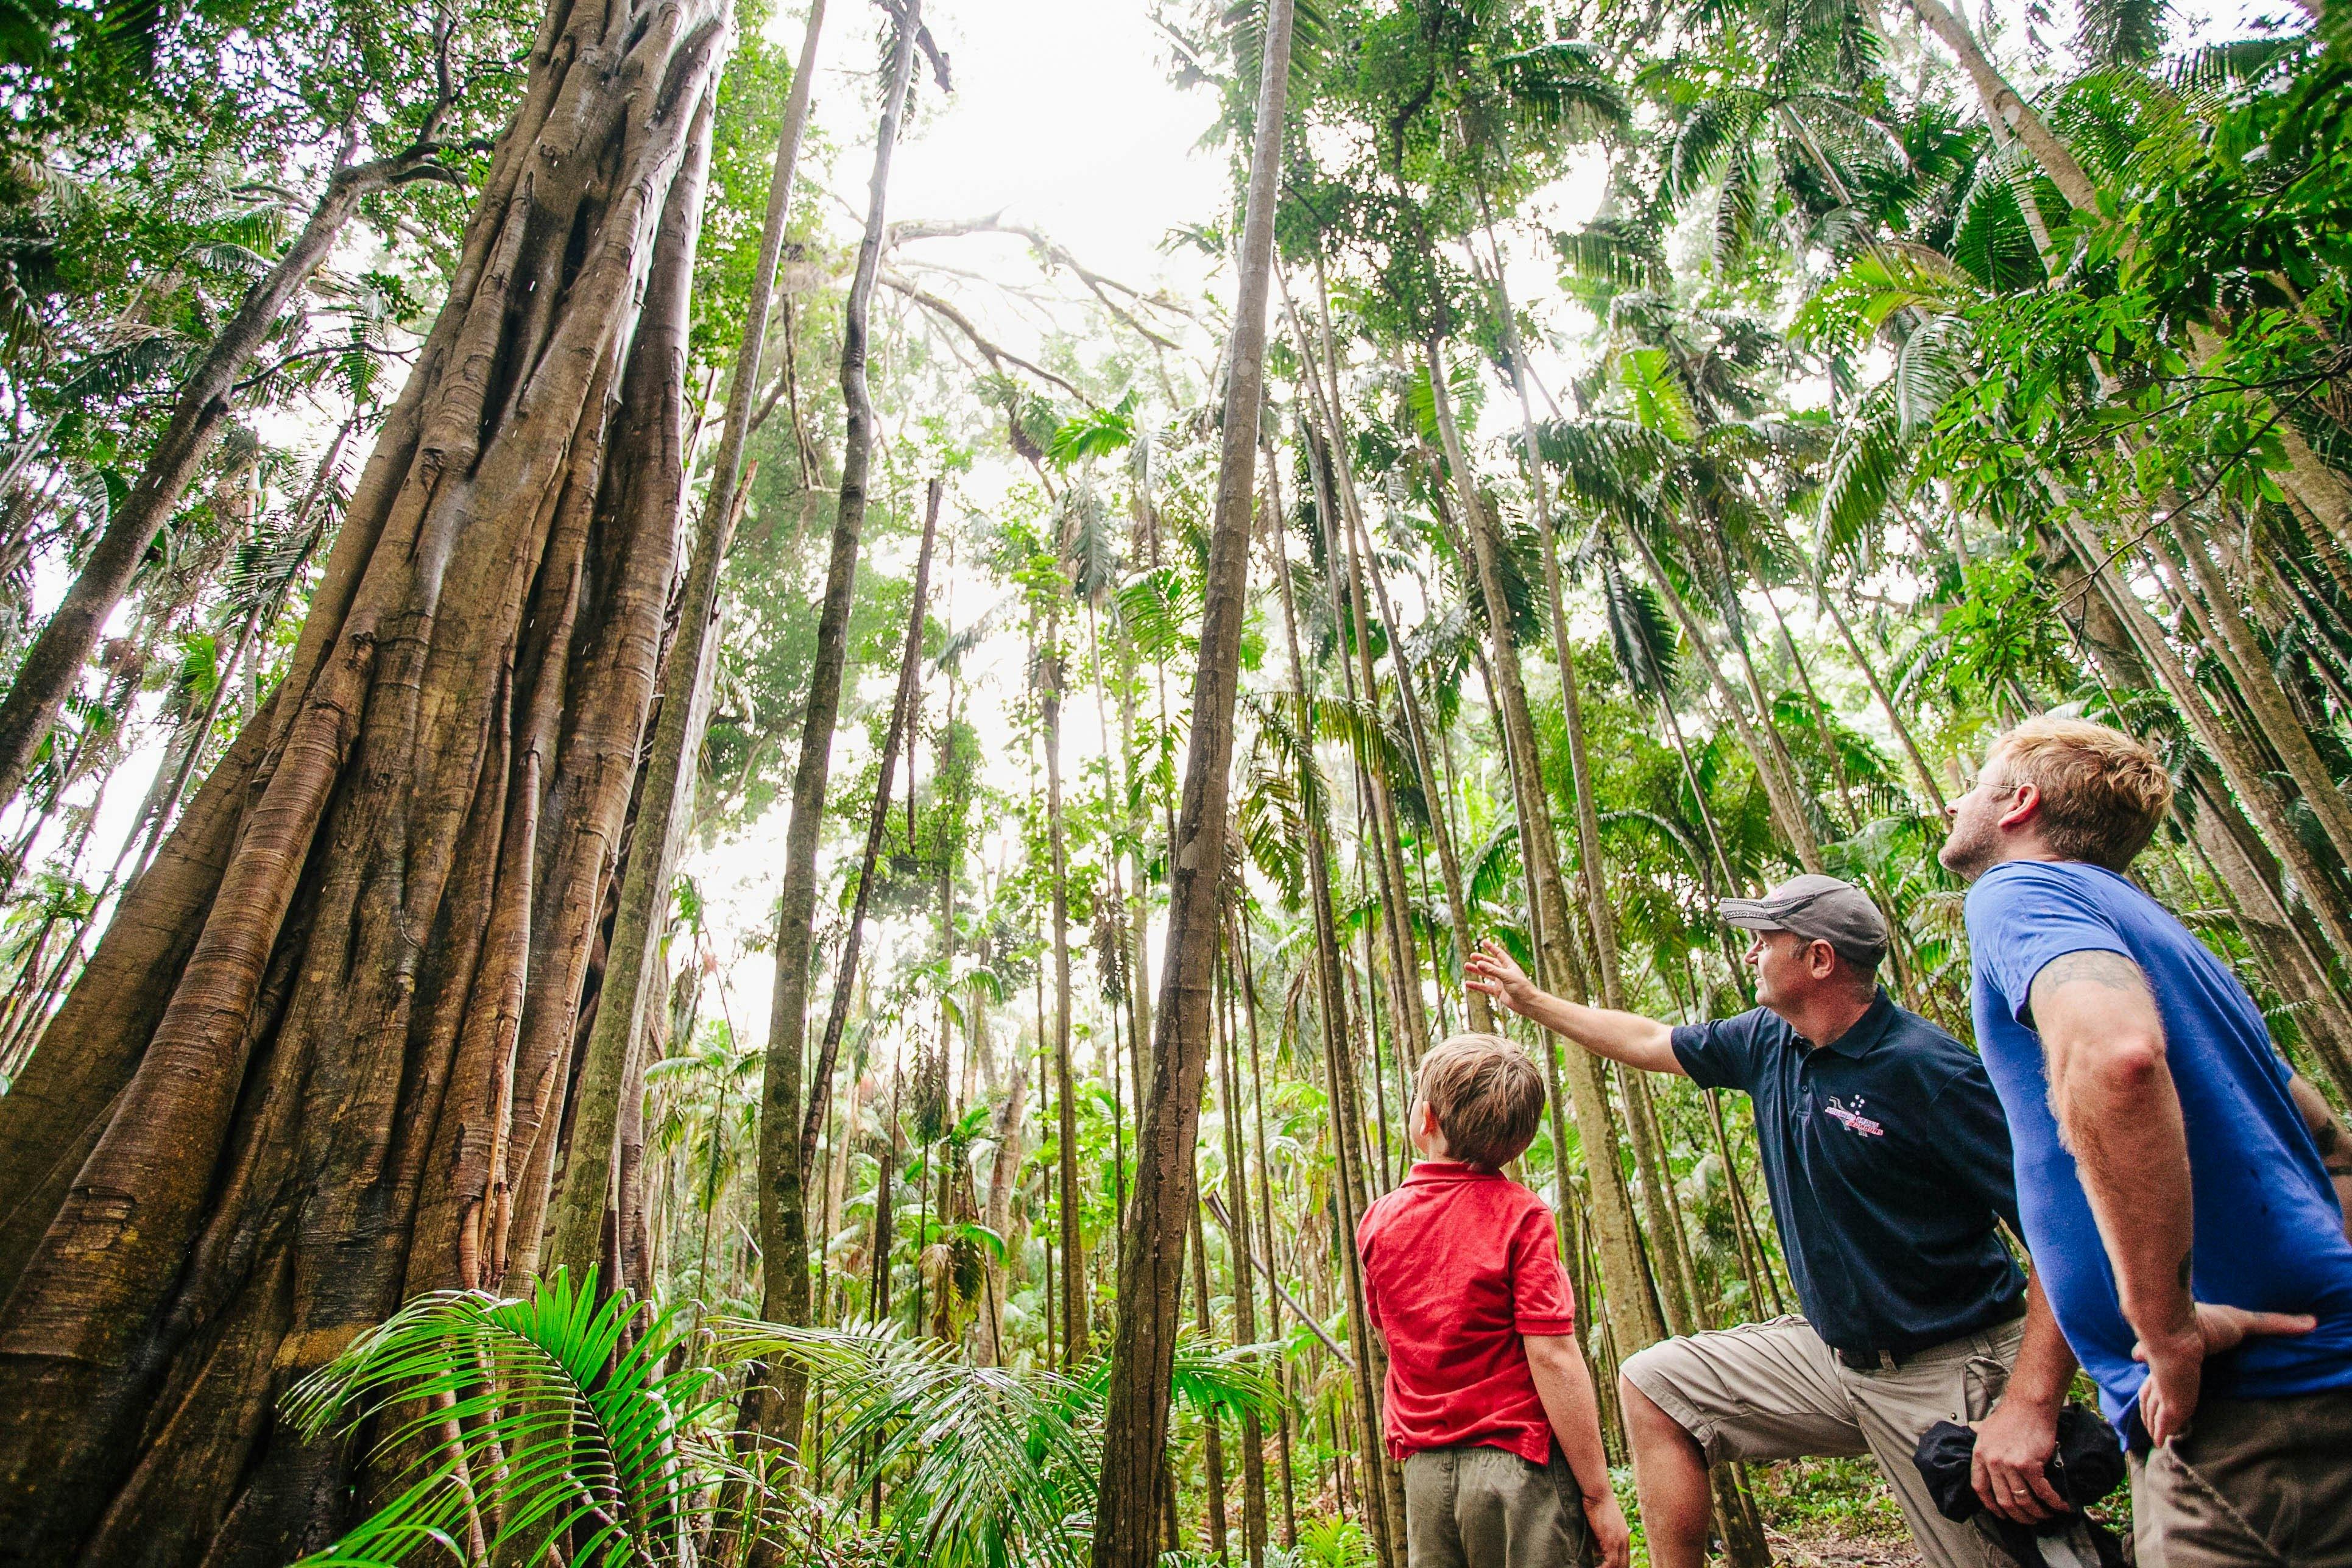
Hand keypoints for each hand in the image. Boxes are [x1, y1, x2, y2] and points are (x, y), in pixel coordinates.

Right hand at [1465, 938, 1535, 1013]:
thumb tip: (1479, 963)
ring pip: (1486, 974)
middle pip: (1491, 963)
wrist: (1527, 1003)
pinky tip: (1468, 983)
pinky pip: (1485, 987)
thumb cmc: (1521, 988)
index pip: (1499, 954)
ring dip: (1477, 970)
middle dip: (1482, 959)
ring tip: (1466, 966)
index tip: (1483, 942)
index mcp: (1509, 966)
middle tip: (1472, 955)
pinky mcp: (1498, 992)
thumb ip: (1492, 970)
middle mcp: (1504, 973)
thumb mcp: (1506, 977)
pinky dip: (1477, 985)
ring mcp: (1501, 982)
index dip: (1491, 948)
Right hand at [1581, 1483, 1630, 1567]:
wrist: (1598, 1493)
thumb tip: (1598, 1552)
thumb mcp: (1600, 1527)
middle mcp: (1625, 1540)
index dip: (1617, 1567)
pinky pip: (1611, 1563)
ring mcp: (1620, 1541)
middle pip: (1624, 1565)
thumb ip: (1601, 1540)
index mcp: (1624, 1536)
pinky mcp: (1612, 1540)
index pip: (1624, 1560)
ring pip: (1618, 1566)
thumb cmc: (1596, 1505)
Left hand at [1970, 1396, 2065, 1523]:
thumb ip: (1979, 1432)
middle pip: (2004, 1500)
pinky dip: (2054, 1503)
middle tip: (2030, 1520)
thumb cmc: (2011, 1415)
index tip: (2002, 1514)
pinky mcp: (2030, 1464)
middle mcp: (1992, 1462)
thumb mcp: (1987, 1425)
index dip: (1991, 1506)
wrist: (2029, 1405)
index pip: (1980, 1489)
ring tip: (2046, 1515)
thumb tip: (1973, 1428)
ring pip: (2023, 1500)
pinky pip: (2043, 1492)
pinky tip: (2061, 1507)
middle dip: (2019, 1516)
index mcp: (1980, 1455)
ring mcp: (2010, 1464)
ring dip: (2037, 1513)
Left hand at [2132, 1301, 2315, 1445]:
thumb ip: (2275, 1324)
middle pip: (2156, 1395)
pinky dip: (2161, 1433)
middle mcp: (2168, 1374)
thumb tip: (2310, 1323)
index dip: (2167, 1382)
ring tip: (2161, 1438)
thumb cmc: (2205, 1323)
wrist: (2177, 1328)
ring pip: (2154, 1411)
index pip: (2171, 1373)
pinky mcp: (2170, 1406)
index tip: (2165, 1387)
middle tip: (2163, 1422)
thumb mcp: (2244, 1322)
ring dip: (2155, 1423)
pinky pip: (2162, 1426)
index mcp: (2182, 1355)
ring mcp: (2166, 1391)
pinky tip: (2161, 1442)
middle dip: (2156, 1408)